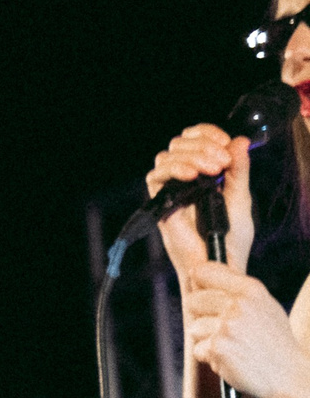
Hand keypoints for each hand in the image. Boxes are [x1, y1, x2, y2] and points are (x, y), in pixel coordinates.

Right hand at [147, 125, 252, 279]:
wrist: (219, 264)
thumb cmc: (230, 239)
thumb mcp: (241, 197)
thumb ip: (240, 171)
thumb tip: (240, 141)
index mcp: (205, 172)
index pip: (197, 139)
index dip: (207, 133)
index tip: (224, 142)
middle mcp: (185, 177)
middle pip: (180, 143)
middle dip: (202, 145)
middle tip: (221, 162)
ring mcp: (171, 189)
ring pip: (167, 155)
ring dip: (191, 156)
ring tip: (211, 170)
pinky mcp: (160, 202)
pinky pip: (155, 176)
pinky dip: (173, 170)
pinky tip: (190, 176)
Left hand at [187, 263, 309, 397]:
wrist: (292, 377)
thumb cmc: (275, 343)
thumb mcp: (265, 307)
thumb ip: (236, 292)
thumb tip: (198, 274)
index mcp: (251, 290)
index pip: (205, 272)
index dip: (199, 284)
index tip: (201, 291)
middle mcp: (239, 304)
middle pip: (193, 301)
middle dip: (202, 317)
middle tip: (225, 331)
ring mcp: (228, 326)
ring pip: (194, 328)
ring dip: (208, 341)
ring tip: (235, 348)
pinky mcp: (219, 347)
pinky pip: (198, 350)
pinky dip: (212, 359)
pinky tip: (233, 361)